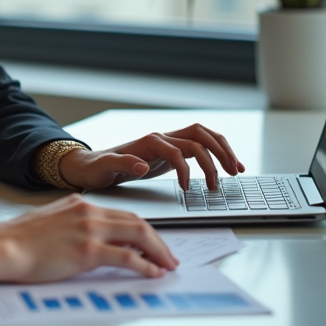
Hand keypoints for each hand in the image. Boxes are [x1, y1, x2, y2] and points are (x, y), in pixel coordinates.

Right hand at [0, 194, 177, 283]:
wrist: (4, 246)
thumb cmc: (20, 239)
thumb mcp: (52, 221)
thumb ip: (75, 225)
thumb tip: (92, 241)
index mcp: (80, 204)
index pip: (122, 214)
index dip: (142, 230)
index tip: (151, 243)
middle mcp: (89, 212)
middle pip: (136, 222)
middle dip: (157, 240)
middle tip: (168, 256)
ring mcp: (89, 230)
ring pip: (138, 235)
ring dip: (157, 252)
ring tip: (166, 265)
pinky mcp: (88, 251)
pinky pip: (127, 257)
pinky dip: (144, 266)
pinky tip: (151, 273)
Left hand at [59, 124, 244, 191]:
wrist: (90, 165)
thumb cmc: (96, 168)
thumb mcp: (104, 168)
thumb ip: (122, 164)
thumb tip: (142, 166)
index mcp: (148, 142)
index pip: (177, 150)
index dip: (185, 169)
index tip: (187, 189)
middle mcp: (161, 138)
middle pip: (199, 136)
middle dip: (217, 154)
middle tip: (228, 175)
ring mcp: (168, 143)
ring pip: (204, 137)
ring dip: (222, 151)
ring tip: (236, 170)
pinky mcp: (171, 152)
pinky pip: (200, 147)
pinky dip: (216, 153)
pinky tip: (227, 168)